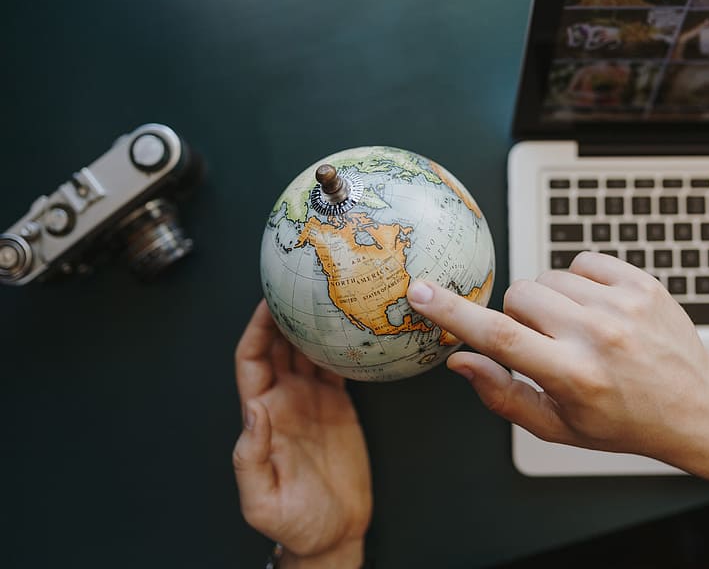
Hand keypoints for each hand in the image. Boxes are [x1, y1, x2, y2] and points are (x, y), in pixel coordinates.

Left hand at [233, 300, 371, 567]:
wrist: (332, 534)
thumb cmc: (294, 523)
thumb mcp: (263, 500)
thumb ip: (251, 457)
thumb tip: (254, 410)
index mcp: (262, 415)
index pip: (253, 360)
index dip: (257, 329)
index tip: (268, 302)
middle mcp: (284, 400)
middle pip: (279, 344)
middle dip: (285, 312)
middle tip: (301, 282)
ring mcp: (311, 400)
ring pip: (307, 349)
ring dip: (312, 322)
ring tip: (327, 292)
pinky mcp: (338, 405)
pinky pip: (336, 366)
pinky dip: (341, 344)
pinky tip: (350, 325)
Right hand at [407, 252, 708, 465]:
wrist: (696, 407)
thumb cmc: (622, 423)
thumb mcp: (556, 426)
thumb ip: (502, 394)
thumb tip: (460, 359)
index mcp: (573, 375)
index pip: (498, 335)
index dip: (452, 312)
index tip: (421, 291)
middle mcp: (598, 335)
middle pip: (520, 296)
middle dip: (519, 317)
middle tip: (545, 343)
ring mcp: (624, 304)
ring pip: (549, 277)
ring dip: (551, 301)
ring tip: (579, 331)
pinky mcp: (643, 283)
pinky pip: (582, 260)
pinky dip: (580, 282)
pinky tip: (598, 310)